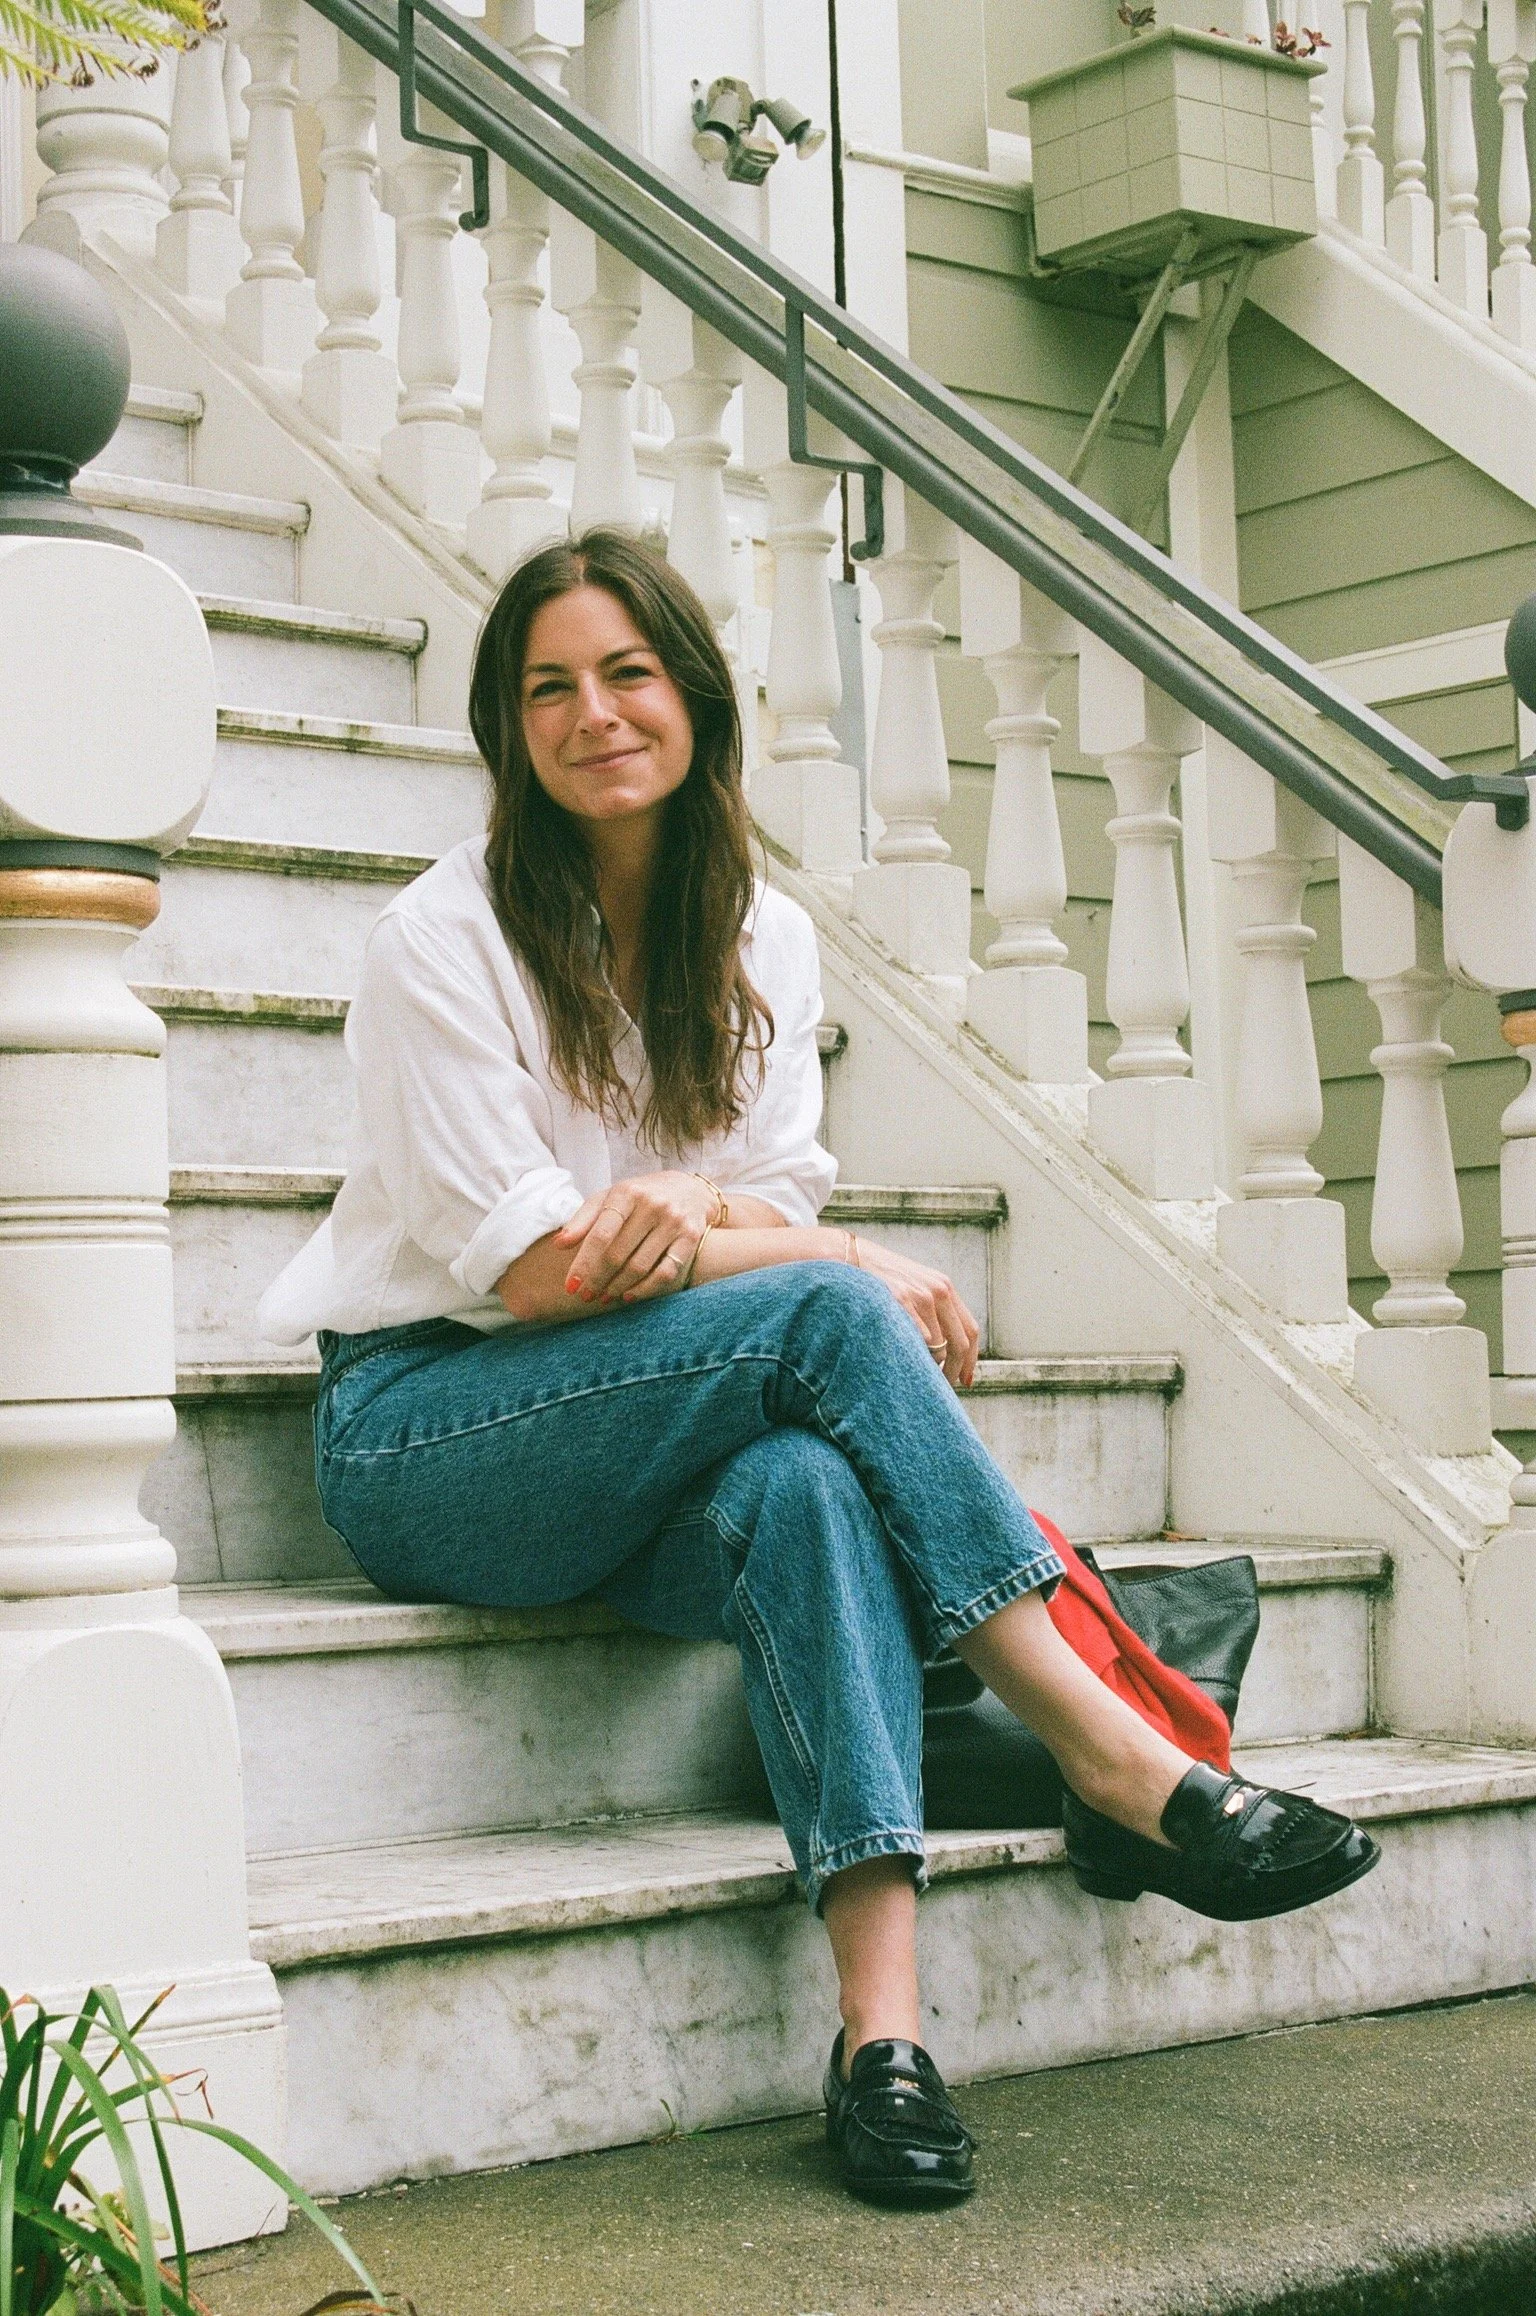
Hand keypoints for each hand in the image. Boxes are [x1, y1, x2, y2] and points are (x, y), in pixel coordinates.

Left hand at [554, 1171, 719, 1305]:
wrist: (690, 1190)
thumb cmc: (640, 1197)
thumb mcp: (610, 1198)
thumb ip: (584, 1219)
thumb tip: (559, 1244)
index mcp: (627, 1193)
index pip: (601, 1234)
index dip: (583, 1263)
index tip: (571, 1285)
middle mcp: (652, 1205)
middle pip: (618, 1254)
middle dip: (597, 1279)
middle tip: (585, 1295)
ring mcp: (674, 1222)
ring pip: (640, 1266)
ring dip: (617, 1288)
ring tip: (603, 1297)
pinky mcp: (690, 1238)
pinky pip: (665, 1272)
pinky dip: (644, 1290)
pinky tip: (628, 1296)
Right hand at [848, 1237, 979, 1389]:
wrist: (852, 1256)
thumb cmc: (881, 1279)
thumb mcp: (915, 1287)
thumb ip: (934, 1310)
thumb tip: (946, 1350)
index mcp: (945, 1288)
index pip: (970, 1330)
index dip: (971, 1360)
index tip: (966, 1381)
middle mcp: (938, 1291)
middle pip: (959, 1344)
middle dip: (953, 1371)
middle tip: (943, 1386)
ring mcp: (919, 1296)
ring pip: (938, 1348)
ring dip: (929, 1366)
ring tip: (916, 1371)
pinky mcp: (900, 1300)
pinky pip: (918, 1340)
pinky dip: (914, 1355)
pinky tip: (903, 1358)